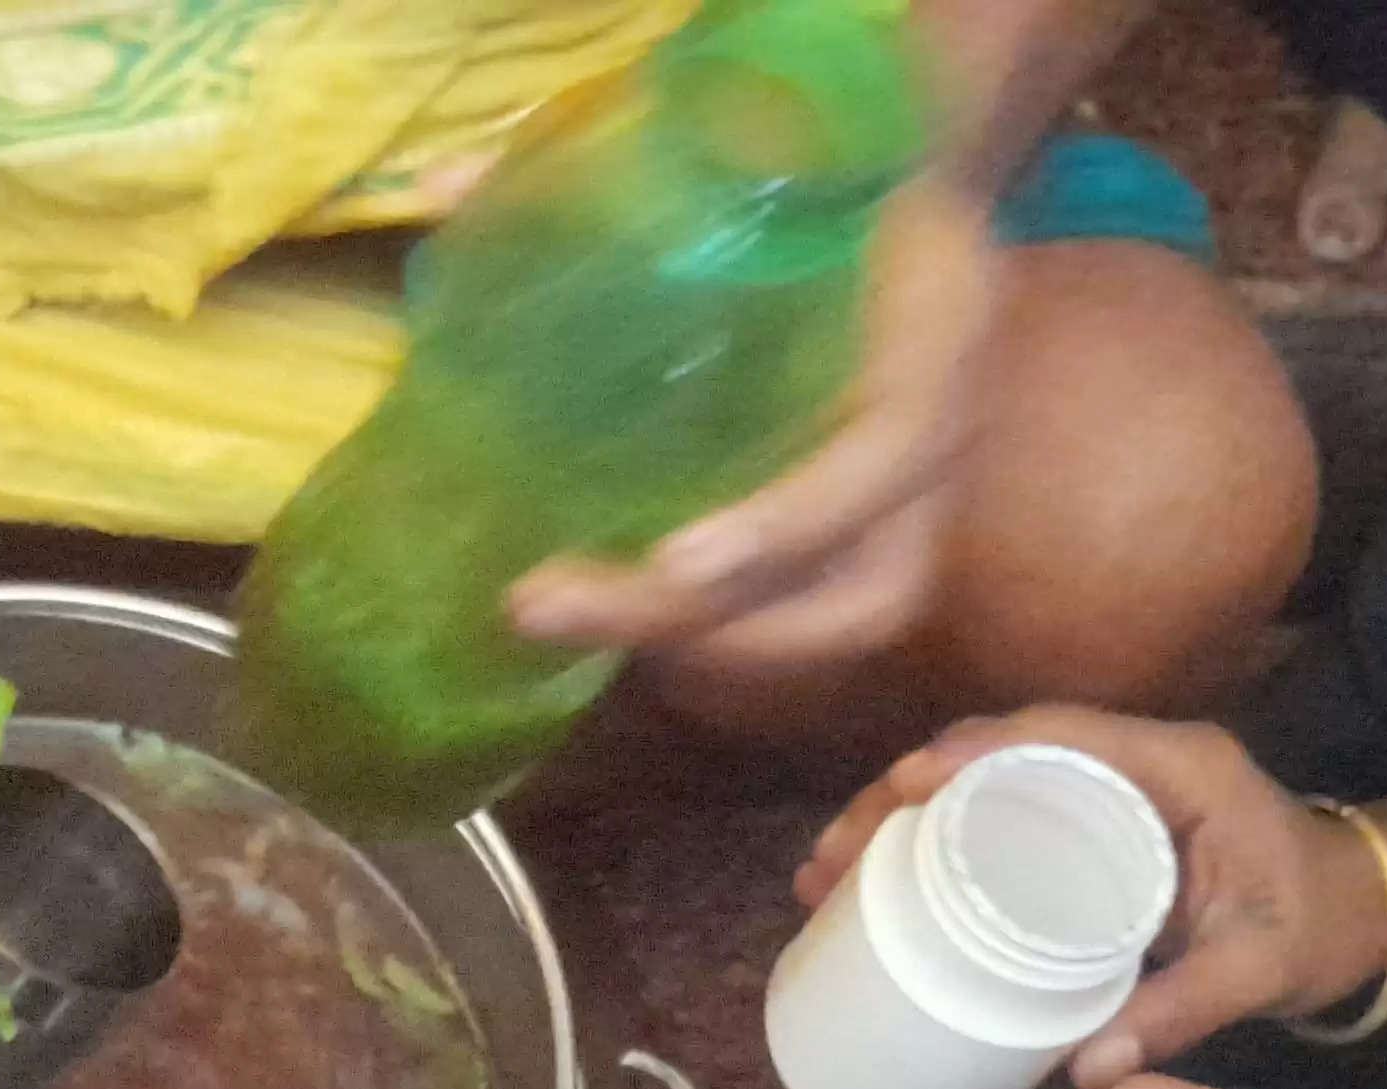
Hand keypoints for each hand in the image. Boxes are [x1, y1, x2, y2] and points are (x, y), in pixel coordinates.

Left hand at [506, 172, 996, 671]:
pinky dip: (724, 630)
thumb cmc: (817, 159)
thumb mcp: (755, 147)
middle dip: (704, 615)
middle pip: (864, 581)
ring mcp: (928, 492)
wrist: (893, 165)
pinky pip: (822, 611)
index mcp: (937, 328)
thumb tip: (439, 193)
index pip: (888, 451)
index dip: (789, 520)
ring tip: (573, 624)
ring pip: (851, 616)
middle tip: (546, 602)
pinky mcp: (885, 522)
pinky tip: (618, 617)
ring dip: (714, 643)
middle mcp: (947, 431)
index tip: (680, 562)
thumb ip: (610, 175)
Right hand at [793, 708, 1386, 1088]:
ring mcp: (1109, 790)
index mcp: (1176, 768)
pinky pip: (1005, 818)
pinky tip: (885, 889)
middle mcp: (1134, 761)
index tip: (901, 787)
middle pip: (996, 754)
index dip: (972, 753)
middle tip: (830, 859)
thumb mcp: (1261, 969)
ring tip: (832, 877)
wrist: (1366, 911)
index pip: (1058, 736)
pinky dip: (938, 843)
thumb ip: (1182, 1010)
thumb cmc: (1323, 923)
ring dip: (904, 820)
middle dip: (901, 797)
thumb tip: (1084, 1070)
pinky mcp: (1094, 826)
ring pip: (988, 784)